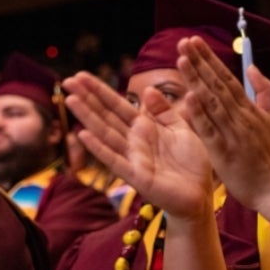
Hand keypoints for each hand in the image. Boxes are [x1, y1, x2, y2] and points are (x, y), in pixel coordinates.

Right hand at [62, 71, 213, 220]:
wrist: (201, 193)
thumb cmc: (191, 162)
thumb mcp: (181, 128)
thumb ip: (164, 110)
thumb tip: (147, 88)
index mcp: (145, 128)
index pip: (118, 105)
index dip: (100, 91)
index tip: (81, 76)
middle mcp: (134, 141)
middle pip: (106, 116)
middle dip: (88, 98)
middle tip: (68, 80)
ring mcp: (132, 158)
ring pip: (106, 134)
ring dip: (88, 117)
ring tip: (72, 100)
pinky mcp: (137, 176)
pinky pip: (115, 160)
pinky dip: (99, 148)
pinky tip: (83, 135)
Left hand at [176, 36, 269, 217]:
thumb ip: (265, 91)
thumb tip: (252, 68)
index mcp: (249, 108)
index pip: (226, 78)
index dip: (210, 60)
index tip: (195, 42)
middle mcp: (240, 116)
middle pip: (217, 85)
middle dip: (200, 62)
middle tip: (184, 42)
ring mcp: (232, 133)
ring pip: (212, 102)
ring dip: (197, 80)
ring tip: (183, 60)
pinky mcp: (223, 151)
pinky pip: (209, 130)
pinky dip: (199, 114)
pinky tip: (188, 98)